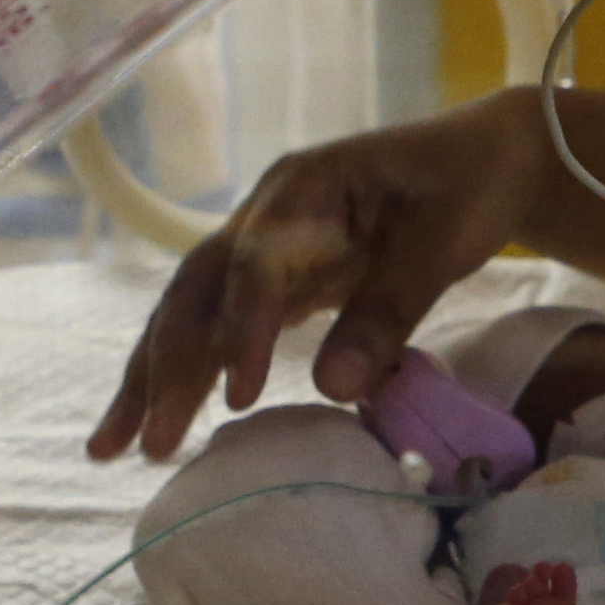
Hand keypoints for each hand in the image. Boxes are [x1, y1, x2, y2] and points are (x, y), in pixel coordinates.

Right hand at [89, 91, 550, 461]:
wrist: (490, 156)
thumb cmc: (472, 184)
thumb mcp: (445, 240)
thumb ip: (391, 308)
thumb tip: (334, 389)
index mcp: (304, 187)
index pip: (254, 263)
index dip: (242, 329)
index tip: (238, 394)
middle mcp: (268, 212)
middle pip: (198, 289)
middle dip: (164, 366)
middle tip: (145, 443)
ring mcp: (268, 244)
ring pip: (195, 311)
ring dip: (156, 376)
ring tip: (113, 448)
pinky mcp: (281, 275)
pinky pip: (224, 326)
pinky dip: (195, 371)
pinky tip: (168, 417)